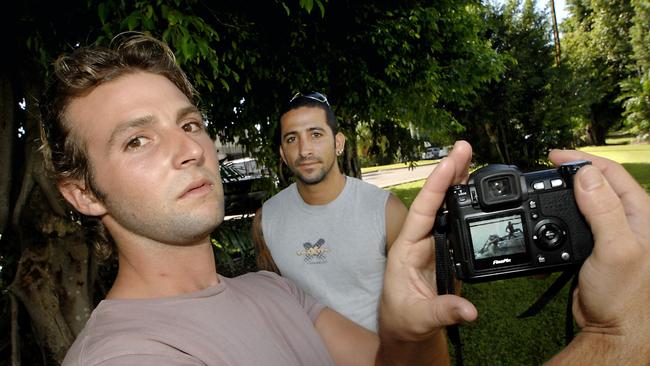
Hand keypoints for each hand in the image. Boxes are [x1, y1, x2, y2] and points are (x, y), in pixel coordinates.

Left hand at [379, 140, 476, 341]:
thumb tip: (469, 310)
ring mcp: (433, 245)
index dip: (437, 185)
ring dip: (458, 184)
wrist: (405, 330)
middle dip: (449, 173)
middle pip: (435, 201)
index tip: (450, 161)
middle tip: (464, 147)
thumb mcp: (419, 317)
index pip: (423, 210)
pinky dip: (467, 205)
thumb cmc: (402, 320)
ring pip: (446, 209)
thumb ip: (443, 311)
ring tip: (470, 159)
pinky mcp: (446, 253)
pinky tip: (475, 191)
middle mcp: (419, 241)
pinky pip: (457, 224)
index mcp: (406, 248)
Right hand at [549, 149, 649, 360]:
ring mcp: (610, 234)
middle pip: (595, 183)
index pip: (610, 173)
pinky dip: (555, 219)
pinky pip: (572, 224)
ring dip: (560, 195)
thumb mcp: (615, 248)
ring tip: (540, 192)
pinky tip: (545, 223)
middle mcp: (628, 220)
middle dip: (568, 173)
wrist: (612, 329)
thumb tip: (585, 174)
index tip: (553, 156)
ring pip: (582, 202)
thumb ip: (602, 209)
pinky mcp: (594, 248)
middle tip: (543, 170)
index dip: (581, 159)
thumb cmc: (623, 296)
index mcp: (641, 214)